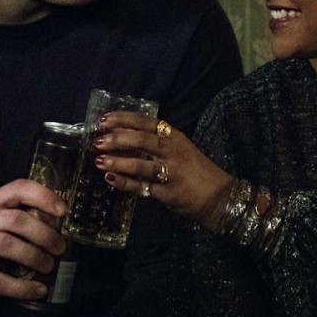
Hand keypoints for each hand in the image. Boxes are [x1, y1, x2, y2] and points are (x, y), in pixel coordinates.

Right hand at [0, 179, 67, 304]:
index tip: (63, 211)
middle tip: (61, 247)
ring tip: (49, 266)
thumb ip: (20, 216)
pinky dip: (22, 287)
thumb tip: (60, 223)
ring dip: (34, 256)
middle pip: (16, 220)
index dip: (43, 196)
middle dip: (44, 234)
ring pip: (7, 245)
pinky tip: (39, 290)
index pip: (18, 188)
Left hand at [93, 112, 232, 231]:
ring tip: (98, 160)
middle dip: (118, 139)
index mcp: (175, 137)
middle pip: (143, 141)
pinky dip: (125, 183)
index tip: (104, 120)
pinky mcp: (169, 193)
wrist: (218, 197)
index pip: (147, 123)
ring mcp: (172, 172)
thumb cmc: (195, 170)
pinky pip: (143, 187)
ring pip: (141, 164)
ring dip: (118, 161)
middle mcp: (174, 151)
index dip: (124, 119)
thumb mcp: (179, 150)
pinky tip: (110, 179)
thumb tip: (122, 136)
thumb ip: (156, 144)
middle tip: (98, 140)